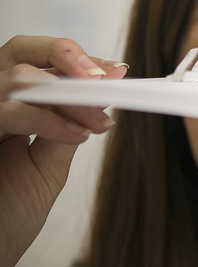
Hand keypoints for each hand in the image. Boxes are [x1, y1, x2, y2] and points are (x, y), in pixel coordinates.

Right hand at [0, 36, 127, 266]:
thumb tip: (102, 91)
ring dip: (68, 96)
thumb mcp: (47, 166)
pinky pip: (5, 110)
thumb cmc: (10, 214)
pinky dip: (44, 118)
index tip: (117, 69)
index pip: (42, 63)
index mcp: (9, 104)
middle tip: (105, 79)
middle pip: (21, 52)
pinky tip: (75, 133)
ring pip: (17, 78)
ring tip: (99, 121)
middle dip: (69, 61)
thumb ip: (67, 126)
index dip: (79, 60)